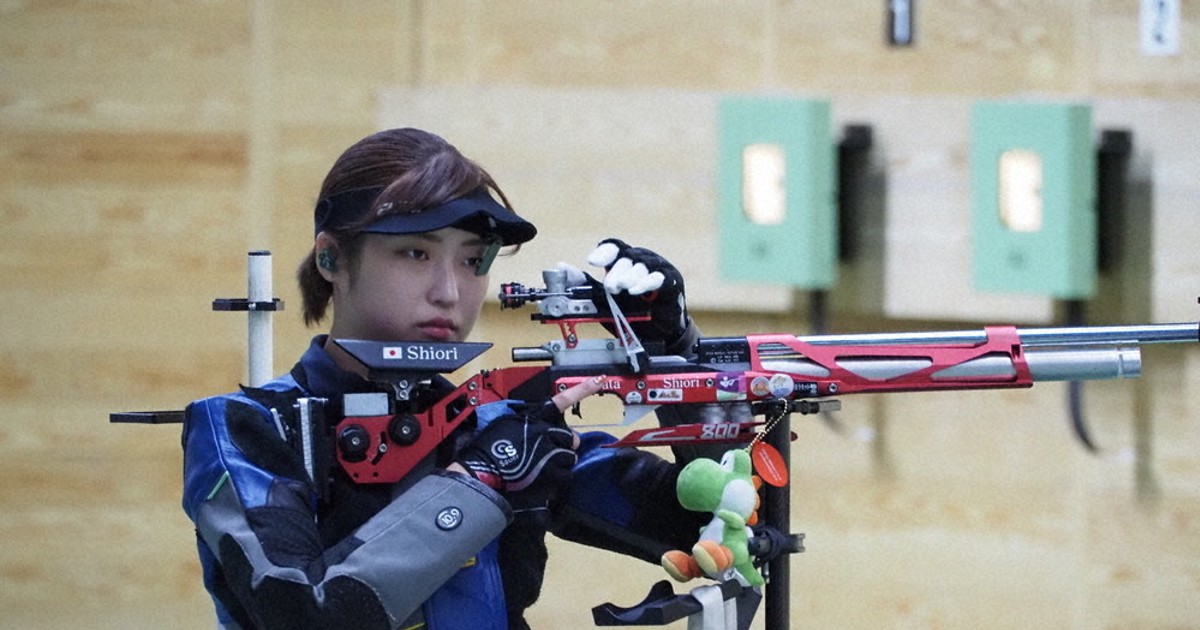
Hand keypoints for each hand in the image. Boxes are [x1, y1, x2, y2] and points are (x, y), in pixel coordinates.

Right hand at [455, 377, 604, 511]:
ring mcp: (549, 450)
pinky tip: (544, 479)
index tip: (599, 380)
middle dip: (564, 445)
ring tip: (543, 467)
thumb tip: (537, 425)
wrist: (482, 470)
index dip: (582, 390)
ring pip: (569, 456)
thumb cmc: (488, 448)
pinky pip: (566, 473)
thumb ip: (526, 422)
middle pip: (570, 437)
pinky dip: (558, 478)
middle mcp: (544, 431)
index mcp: (533, 417)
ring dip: (560, 462)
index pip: (562, 400)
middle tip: (551, 453)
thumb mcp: (505, 424)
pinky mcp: (551, 470)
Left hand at [586, 238, 692, 351]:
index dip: (603, 252)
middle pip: (627, 256)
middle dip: (616, 272)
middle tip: (610, 287)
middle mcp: (640, 260)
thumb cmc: (632, 313)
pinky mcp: (672, 282)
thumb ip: (584, 284)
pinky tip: (637, 290)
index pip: (613, 248)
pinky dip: (647, 282)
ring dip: (630, 276)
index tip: (592, 262)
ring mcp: (658, 269)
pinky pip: (659, 277)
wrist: (657, 335)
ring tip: (623, 288)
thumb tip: (561, 267)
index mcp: (623, 262)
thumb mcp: (603, 300)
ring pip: (643, 264)